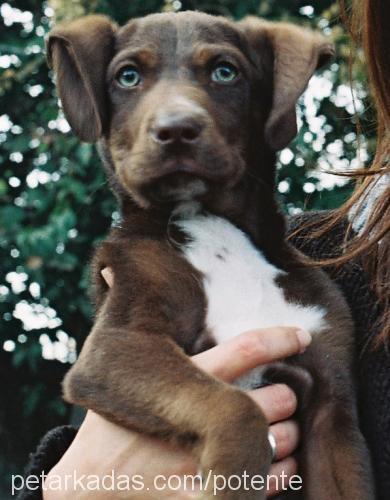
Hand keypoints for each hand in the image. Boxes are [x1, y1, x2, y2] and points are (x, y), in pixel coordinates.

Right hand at [44, 268, 307, 498]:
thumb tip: (108, 272)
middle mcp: (197, 420)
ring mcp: (207, 463)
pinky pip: (271, 482)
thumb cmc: (109, 428)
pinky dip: (281, 469)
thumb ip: (121, 327)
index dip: (281, 338)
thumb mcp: (112, 376)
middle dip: (286, 394)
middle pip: (276, 398)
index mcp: (178, 383)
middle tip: (280, 394)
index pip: (246, 349)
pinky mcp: (212, 498)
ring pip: (282, 440)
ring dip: (288, 431)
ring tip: (276, 428)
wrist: (86, 493)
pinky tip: (269, 463)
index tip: (302, 335)